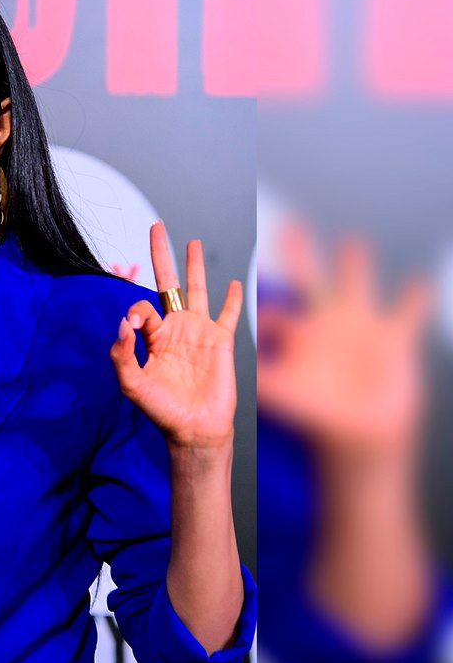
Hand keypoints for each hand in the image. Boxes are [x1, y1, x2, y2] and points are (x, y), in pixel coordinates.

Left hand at [109, 221, 242, 449]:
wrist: (194, 428)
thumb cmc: (161, 409)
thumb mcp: (132, 383)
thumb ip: (123, 353)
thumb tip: (123, 322)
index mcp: (152, 336)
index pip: (141, 307)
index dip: (135, 311)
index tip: (134, 326)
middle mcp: (175, 328)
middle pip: (168, 283)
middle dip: (162, 254)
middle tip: (156, 227)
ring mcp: (199, 332)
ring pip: (198, 290)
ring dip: (195, 265)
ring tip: (192, 242)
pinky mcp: (222, 341)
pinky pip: (229, 314)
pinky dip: (233, 298)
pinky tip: (234, 282)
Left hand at [257, 222, 428, 458]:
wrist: (360, 436)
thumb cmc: (318, 418)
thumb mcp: (288, 397)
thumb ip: (266, 380)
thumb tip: (244, 368)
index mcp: (298, 338)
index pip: (275, 313)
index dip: (263, 307)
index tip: (251, 295)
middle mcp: (326, 326)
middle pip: (310, 282)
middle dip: (299, 255)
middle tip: (287, 226)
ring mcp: (360, 329)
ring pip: (358, 286)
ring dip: (355, 264)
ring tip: (351, 240)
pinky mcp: (393, 340)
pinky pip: (407, 314)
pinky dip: (414, 299)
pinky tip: (418, 282)